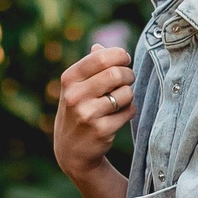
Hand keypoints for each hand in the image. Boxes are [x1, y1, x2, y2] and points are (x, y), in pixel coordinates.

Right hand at [53, 45, 134, 182]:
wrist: (71, 150)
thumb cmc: (78, 110)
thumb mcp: (76, 87)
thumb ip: (89, 66)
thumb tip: (101, 46)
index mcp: (69, 79)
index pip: (101, 57)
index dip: (120, 55)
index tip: (125, 60)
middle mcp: (75, 96)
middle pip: (116, 74)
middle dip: (128, 75)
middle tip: (127, 80)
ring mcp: (87, 114)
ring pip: (125, 93)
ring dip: (128, 95)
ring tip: (119, 101)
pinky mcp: (101, 130)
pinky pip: (129, 111)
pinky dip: (128, 111)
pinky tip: (117, 117)